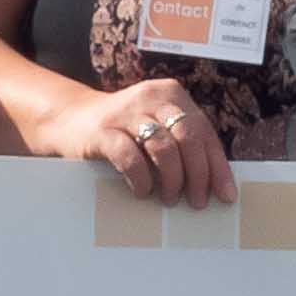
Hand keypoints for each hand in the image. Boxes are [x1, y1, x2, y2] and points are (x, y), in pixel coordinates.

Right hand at [66, 76, 234, 207]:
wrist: (70, 120)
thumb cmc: (123, 130)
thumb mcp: (156, 126)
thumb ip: (182, 143)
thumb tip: (215, 182)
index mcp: (171, 95)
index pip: (203, 131)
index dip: (217, 165)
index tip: (225, 195)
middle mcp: (151, 97)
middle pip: (188, 138)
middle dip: (197, 174)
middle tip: (197, 201)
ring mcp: (126, 112)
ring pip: (164, 147)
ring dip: (172, 179)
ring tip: (170, 198)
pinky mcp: (103, 131)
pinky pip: (131, 157)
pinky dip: (142, 179)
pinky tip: (143, 191)